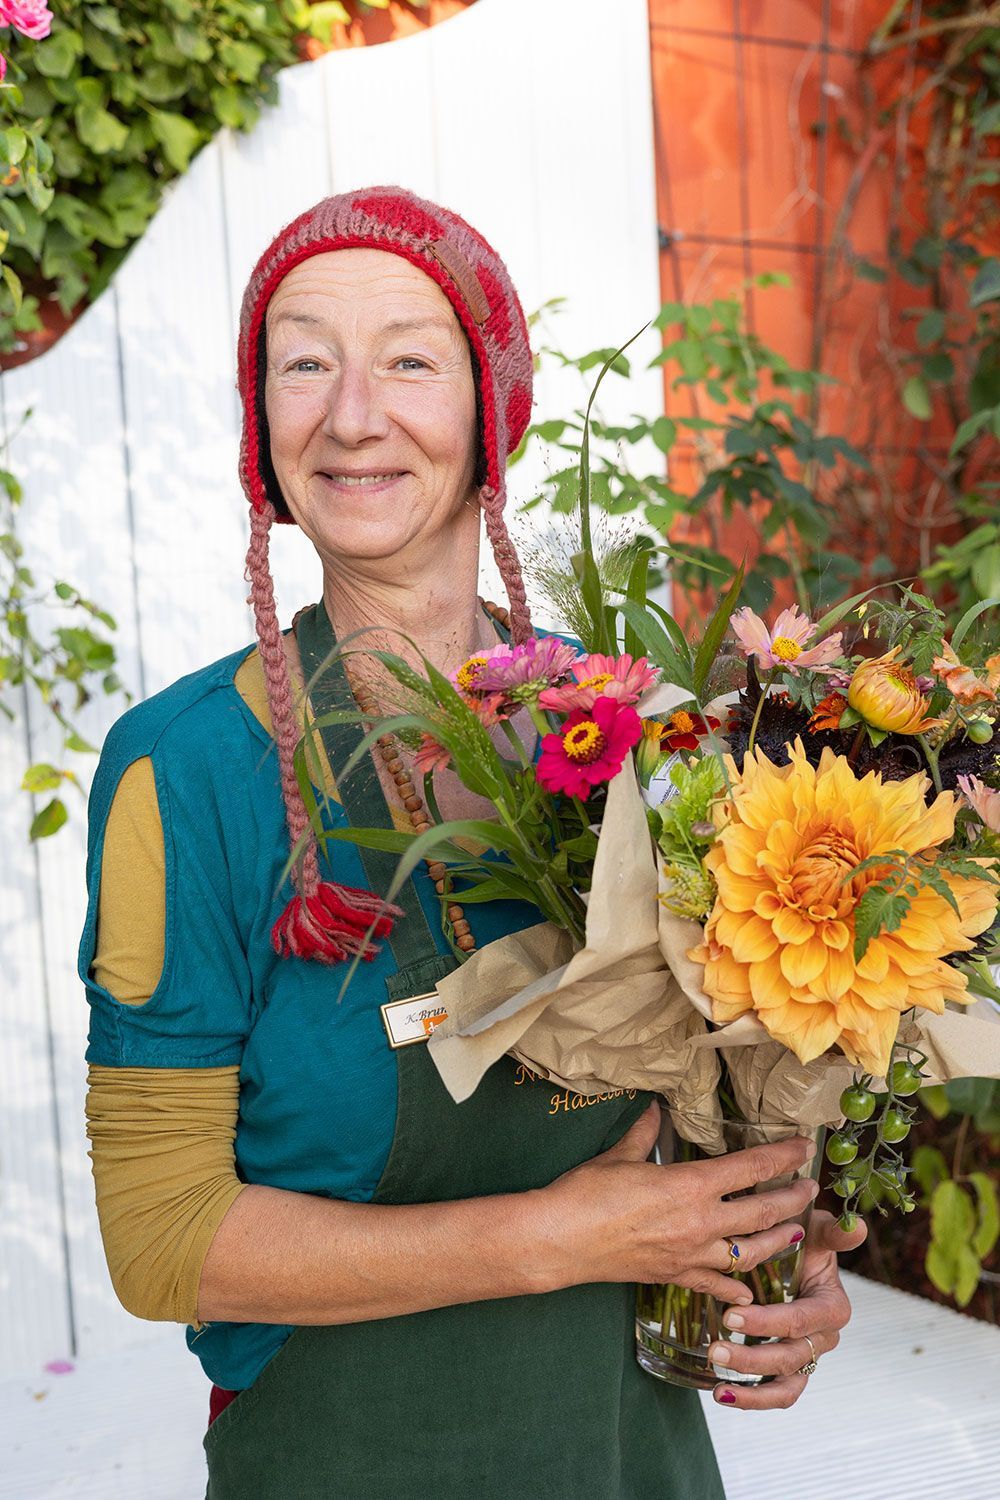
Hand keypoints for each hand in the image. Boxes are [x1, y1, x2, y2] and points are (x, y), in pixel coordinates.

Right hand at [535, 1100, 819, 1303]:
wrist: (562, 1241)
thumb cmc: (586, 1194)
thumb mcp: (620, 1155)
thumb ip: (645, 1133)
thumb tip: (655, 1109)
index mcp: (690, 1185)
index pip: (751, 1167)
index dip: (783, 1156)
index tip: (804, 1148)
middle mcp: (700, 1222)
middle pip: (762, 1212)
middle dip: (792, 1199)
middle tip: (810, 1189)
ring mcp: (690, 1254)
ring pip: (750, 1252)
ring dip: (778, 1241)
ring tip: (795, 1232)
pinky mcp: (675, 1277)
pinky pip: (715, 1285)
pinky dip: (735, 1290)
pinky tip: (749, 1294)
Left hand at [708, 1207, 867, 1409]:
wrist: (793, 1251)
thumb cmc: (802, 1237)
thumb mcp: (816, 1229)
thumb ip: (834, 1232)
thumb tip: (855, 1226)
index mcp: (832, 1306)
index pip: (802, 1320)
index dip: (768, 1322)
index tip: (730, 1315)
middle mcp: (823, 1337)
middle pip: (790, 1357)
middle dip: (752, 1358)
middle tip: (716, 1349)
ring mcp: (807, 1356)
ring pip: (786, 1385)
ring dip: (753, 1390)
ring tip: (720, 1388)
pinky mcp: (790, 1369)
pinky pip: (777, 1393)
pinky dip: (752, 1399)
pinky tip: (723, 1394)